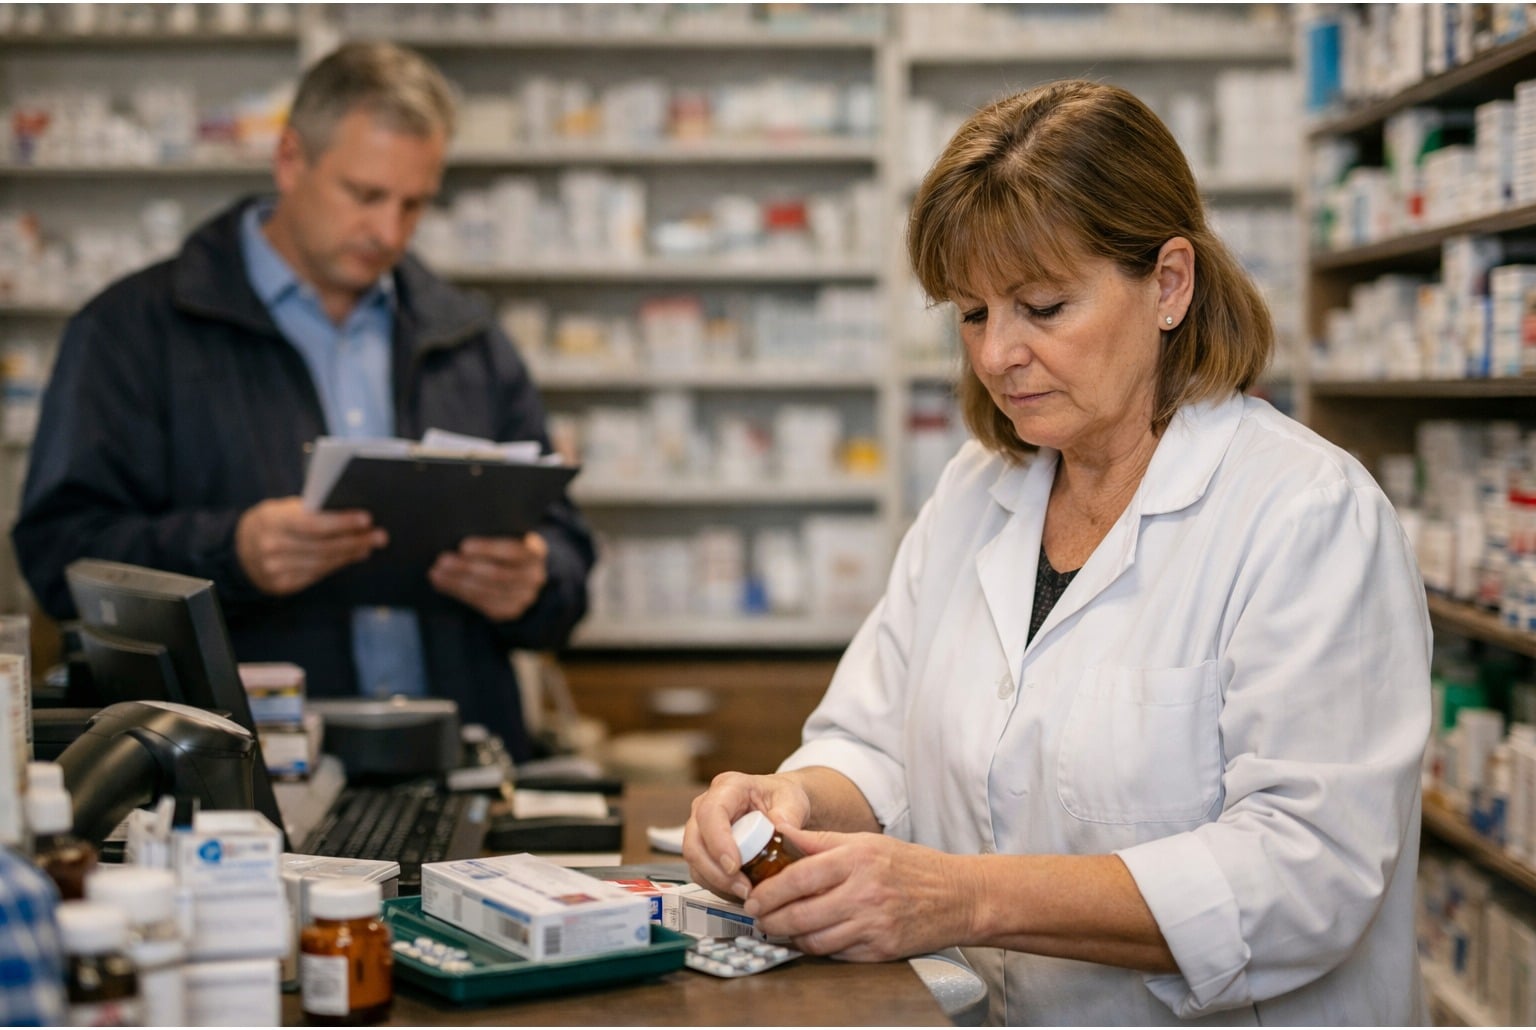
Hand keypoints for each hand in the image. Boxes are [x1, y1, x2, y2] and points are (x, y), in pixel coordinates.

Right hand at [236, 497, 385, 595]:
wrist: (239, 549)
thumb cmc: (272, 521)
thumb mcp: (282, 508)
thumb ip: (310, 511)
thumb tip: (350, 514)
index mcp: (272, 521)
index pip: (313, 524)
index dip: (342, 522)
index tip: (366, 519)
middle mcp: (271, 547)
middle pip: (323, 546)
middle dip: (355, 540)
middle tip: (379, 535)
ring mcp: (275, 570)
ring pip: (323, 563)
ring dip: (351, 554)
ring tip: (370, 545)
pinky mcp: (282, 585)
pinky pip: (317, 574)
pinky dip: (338, 564)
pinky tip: (353, 556)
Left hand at [429, 532, 548, 621]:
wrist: (522, 573)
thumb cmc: (506, 547)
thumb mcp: (509, 536)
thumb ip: (493, 533)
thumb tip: (456, 533)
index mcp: (535, 553)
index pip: (512, 551)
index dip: (487, 549)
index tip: (462, 545)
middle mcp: (534, 577)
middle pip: (497, 574)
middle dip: (466, 567)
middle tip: (442, 560)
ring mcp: (523, 597)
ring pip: (486, 591)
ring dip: (457, 582)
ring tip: (436, 573)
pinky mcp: (509, 611)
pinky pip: (481, 603)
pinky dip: (459, 593)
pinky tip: (442, 584)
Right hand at [683, 771, 812, 899]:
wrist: (780, 806)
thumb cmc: (782, 799)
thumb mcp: (793, 800)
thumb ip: (789, 813)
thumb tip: (781, 827)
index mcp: (728, 788)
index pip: (711, 813)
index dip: (718, 841)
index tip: (734, 865)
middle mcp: (706, 806)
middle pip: (694, 842)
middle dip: (716, 871)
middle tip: (743, 888)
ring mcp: (701, 828)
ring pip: (695, 861)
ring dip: (717, 882)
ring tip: (747, 893)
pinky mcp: (703, 849)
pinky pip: (701, 872)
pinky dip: (718, 886)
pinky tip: (740, 891)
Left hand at [743, 828, 975, 962]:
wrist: (958, 896)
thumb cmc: (911, 865)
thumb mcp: (866, 841)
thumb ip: (819, 841)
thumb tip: (779, 833)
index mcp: (857, 859)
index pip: (798, 877)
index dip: (768, 891)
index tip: (753, 896)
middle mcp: (864, 893)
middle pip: (801, 914)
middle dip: (771, 920)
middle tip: (758, 918)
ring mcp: (873, 925)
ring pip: (815, 940)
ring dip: (790, 938)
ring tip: (778, 930)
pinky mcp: (881, 950)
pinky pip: (837, 954)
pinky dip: (818, 949)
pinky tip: (809, 940)